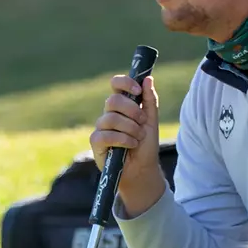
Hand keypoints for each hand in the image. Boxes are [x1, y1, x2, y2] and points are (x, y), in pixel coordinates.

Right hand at [89, 71, 164, 216]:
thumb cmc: (146, 145)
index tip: (137, 90)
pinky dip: (122, 139)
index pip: (116, 84)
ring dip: (130, 128)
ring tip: (138, 138)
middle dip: (131, 110)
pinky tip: (131, 145)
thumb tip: (147, 78)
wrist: (142, 169)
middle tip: (142, 121)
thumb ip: (149, 100)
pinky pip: (106, 134)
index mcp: (122, 105)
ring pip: (111, 118)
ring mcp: (101, 127)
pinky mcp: (96, 142)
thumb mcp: (151, 121)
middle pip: (113, 100)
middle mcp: (109, 113)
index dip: (124, 83)